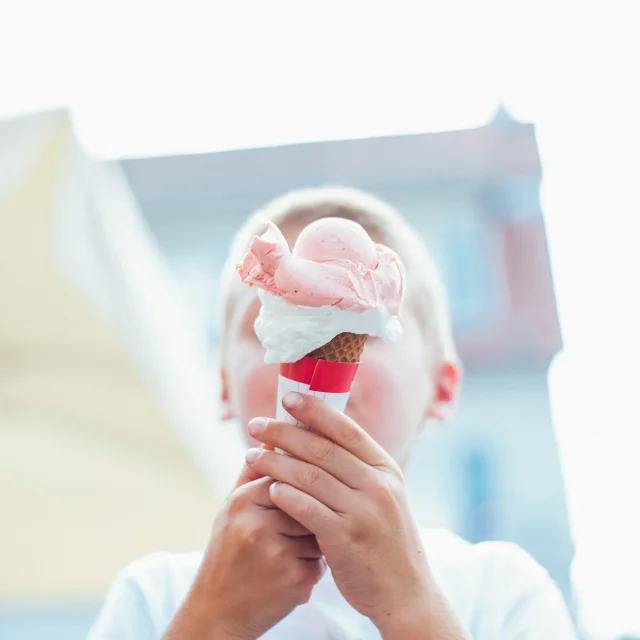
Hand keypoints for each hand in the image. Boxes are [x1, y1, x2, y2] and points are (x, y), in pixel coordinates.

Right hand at [163, 462, 325, 639]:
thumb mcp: (231, 510)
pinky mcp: (295, 580)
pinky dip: (314, 565)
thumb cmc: (226, 554)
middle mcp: (258, 525)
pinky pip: (321, 560)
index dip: (300, 483)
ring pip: (319, 529)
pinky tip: (292, 572)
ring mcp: (278, 554)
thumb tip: (272, 438)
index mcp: (243, 501)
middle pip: (309, 500)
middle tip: (301, 521)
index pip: (289, 474)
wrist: (216, 613)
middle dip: (311, 510)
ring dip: (316, 538)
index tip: (303, 489)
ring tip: (291, 551)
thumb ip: (252, 474)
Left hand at [245, 393, 466, 638]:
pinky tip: (268, 488)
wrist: (406, 593)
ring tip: (251, 455)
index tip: (287, 399)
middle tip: (255, 425)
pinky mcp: (346, 539)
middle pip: (322, 448)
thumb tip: (317, 435)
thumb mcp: (382, 497)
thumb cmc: (384, 540)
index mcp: (385, 468)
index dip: (315, 410)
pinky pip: (307, 509)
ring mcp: (364, 511)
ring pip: (310, 475)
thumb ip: (355, 469)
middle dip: (284, 432)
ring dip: (275, 462)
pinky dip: (285, 495)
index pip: (346, 429)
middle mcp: (377, 484)